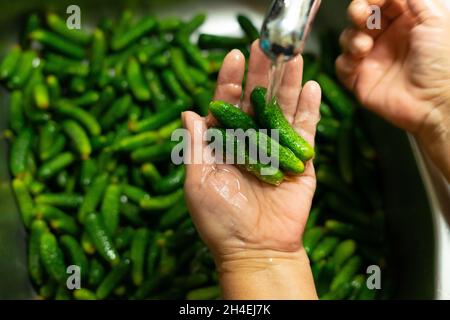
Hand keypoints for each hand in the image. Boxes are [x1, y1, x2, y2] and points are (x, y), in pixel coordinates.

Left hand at [181, 41, 320, 298]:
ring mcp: (277, 148)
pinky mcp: (301, 160)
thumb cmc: (221, 220)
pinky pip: (307, 130)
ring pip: (283, 108)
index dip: (230, 80)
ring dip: (288, 82)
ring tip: (292, 55)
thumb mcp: (198, 181)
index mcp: (224, 143)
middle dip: (261, 72)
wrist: (256, 249)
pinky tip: (312, 86)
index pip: (228, 104)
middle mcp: (250, 141)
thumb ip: (196, 145)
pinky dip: (310, 108)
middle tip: (266, 45)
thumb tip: (188, 112)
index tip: (234, 56)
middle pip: (257, 99)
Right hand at [336, 0, 449, 179]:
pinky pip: (342, 66)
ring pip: (348, 38)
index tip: (373, 1)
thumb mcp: (435, 19)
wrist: (436, 102)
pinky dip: (345, 61)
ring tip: (364, 46)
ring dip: (352, 38)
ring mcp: (372, 59)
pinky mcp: (360, 80)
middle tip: (361, 15)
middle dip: (357, 12)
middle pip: (361, 17)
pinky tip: (358, 61)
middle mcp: (387, 39)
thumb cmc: (443, 63)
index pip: (382, 2)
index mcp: (407, 22)